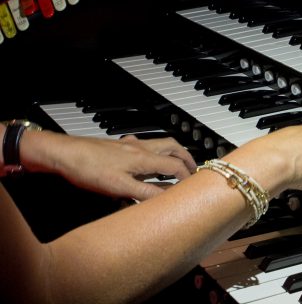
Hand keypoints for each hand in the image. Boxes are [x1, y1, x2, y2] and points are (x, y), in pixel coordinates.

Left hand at [37, 132, 196, 200]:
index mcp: (143, 158)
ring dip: (172, 153)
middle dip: (186, 158)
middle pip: (173, 147)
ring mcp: (130, 145)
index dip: (187, 176)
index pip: (175, 166)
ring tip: (176, 164)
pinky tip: (145, 160)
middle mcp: (140, 148)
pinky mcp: (119, 146)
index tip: (194, 186)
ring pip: (159, 144)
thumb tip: (167, 199)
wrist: (64, 154)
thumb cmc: (88, 168)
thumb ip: (145, 193)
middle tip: (193, 170)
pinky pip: (144, 145)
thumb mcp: (118, 187)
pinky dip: (153, 151)